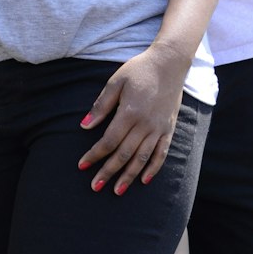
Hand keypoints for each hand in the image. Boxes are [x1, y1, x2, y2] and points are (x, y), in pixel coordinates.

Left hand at [76, 44, 189, 194]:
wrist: (169, 63)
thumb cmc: (139, 70)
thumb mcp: (115, 82)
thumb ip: (101, 106)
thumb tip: (84, 126)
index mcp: (130, 112)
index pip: (109, 141)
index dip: (95, 155)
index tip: (82, 166)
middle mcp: (145, 124)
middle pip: (124, 154)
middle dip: (108, 172)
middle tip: (95, 187)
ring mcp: (159, 128)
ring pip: (142, 158)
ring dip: (128, 176)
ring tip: (116, 191)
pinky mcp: (168, 129)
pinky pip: (161, 153)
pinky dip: (153, 168)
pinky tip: (143, 180)